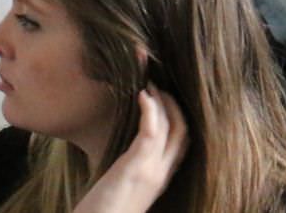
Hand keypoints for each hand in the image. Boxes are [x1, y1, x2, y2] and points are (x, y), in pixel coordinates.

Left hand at [74, 89, 188, 212]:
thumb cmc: (102, 212)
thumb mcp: (125, 190)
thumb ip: (133, 171)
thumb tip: (127, 153)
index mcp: (161, 179)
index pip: (183, 143)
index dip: (179, 117)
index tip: (165, 101)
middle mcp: (161, 174)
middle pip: (183, 130)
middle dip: (174, 104)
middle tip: (158, 86)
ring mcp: (151, 170)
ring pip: (171, 127)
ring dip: (162, 101)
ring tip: (149, 85)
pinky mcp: (135, 167)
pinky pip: (151, 132)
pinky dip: (150, 110)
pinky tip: (142, 96)